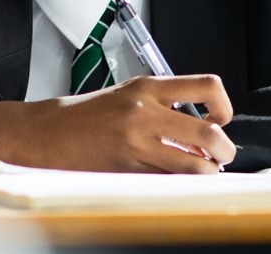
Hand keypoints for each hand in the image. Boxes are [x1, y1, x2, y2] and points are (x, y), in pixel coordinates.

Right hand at [0, 74, 236, 173]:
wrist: (45, 133)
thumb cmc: (85, 115)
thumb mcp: (128, 93)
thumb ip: (164, 104)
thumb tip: (201, 127)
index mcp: (147, 87)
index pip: (206, 86)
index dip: (225, 106)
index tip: (221, 119)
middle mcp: (145, 112)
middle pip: (208, 134)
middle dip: (224, 151)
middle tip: (223, 155)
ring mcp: (136, 143)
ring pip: (193, 165)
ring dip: (206, 172)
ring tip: (203, 171)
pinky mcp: (126, 169)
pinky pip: (168, 181)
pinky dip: (180, 184)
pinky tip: (176, 180)